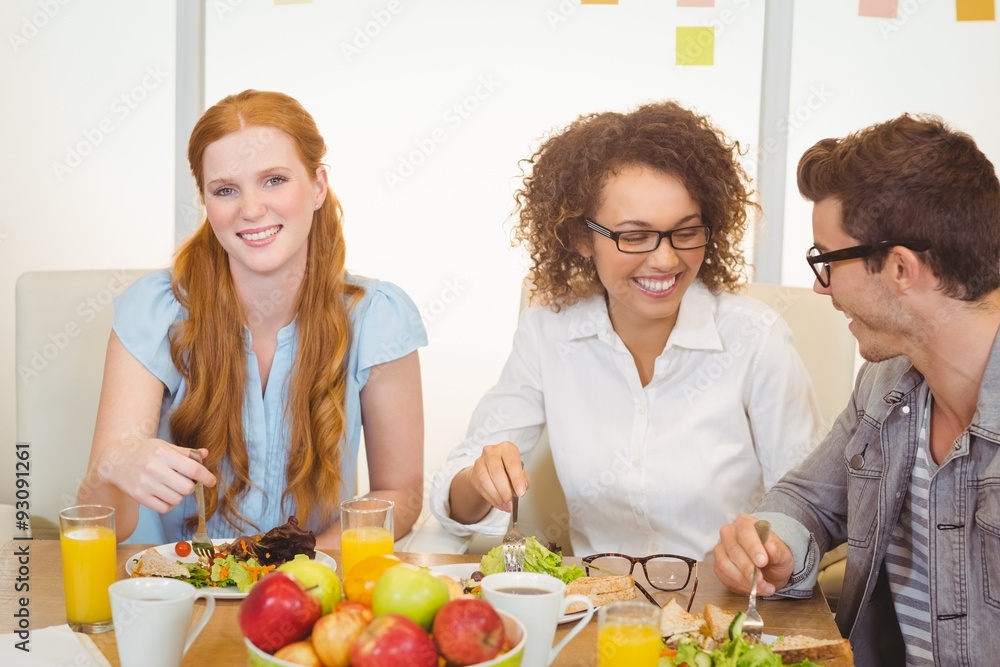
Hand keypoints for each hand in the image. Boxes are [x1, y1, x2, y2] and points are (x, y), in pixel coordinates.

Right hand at [95, 440, 216, 513]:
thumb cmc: (144, 452)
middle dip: (191, 486)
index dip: (206, 477)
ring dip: (180, 495)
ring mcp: (145, 484)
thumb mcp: (164, 446)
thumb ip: (186, 452)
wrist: (115, 461)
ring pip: (177, 499)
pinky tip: (165, 495)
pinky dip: (169, 504)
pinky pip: (164, 508)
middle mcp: (154, 468)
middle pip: (187, 488)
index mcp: (163, 453)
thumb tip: (205, 454)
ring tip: (173, 487)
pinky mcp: (139, 496)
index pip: (193, 469)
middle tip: (185, 481)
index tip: (211, 481)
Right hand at [467, 441, 529, 512]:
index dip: (516, 479)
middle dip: (505, 491)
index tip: (520, 492)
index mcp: (507, 448)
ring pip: (486, 481)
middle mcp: (492, 451)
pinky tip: (499, 504)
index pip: (512, 463)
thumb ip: (524, 479)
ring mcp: (480, 461)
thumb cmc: (509, 469)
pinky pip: (481, 488)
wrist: (491, 469)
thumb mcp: (520, 472)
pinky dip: (491, 499)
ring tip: (506, 506)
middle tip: (511, 503)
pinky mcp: (474, 473)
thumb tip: (521, 488)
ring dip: (497, 497)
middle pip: (496, 472)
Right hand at [713, 513, 793, 596]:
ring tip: (761, 588)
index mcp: (745, 523)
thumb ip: (778, 552)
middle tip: (761, 581)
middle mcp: (729, 533)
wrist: (770, 571)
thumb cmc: (775, 558)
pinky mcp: (718, 565)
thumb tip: (770, 547)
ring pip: (724, 563)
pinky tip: (752, 588)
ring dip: (743, 579)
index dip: (752, 547)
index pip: (744, 530)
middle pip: (733, 548)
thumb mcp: (784, 555)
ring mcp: (721, 549)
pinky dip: (738, 585)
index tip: (763, 562)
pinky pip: (723, 576)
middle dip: (747, 568)